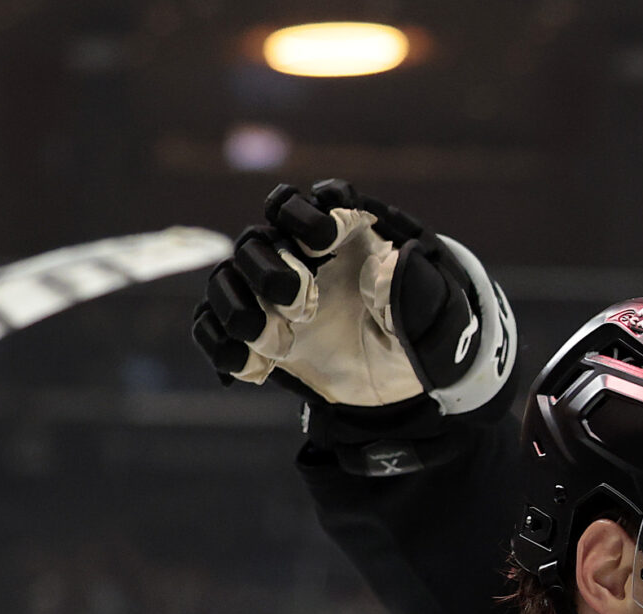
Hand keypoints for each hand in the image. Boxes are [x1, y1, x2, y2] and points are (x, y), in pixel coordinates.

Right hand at [190, 180, 513, 420]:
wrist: (399, 380)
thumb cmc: (415, 334)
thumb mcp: (431, 317)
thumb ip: (413, 289)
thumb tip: (389, 264)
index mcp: (337, 239)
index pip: (301, 204)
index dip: (304, 216)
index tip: (324, 243)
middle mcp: (295, 259)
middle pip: (253, 241)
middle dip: (269, 272)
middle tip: (305, 309)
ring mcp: (269, 297)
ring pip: (224, 281)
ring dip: (237, 308)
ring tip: (274, 343)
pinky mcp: (254, 334)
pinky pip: (212, 327)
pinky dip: (222, 346)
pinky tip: (256, 369)